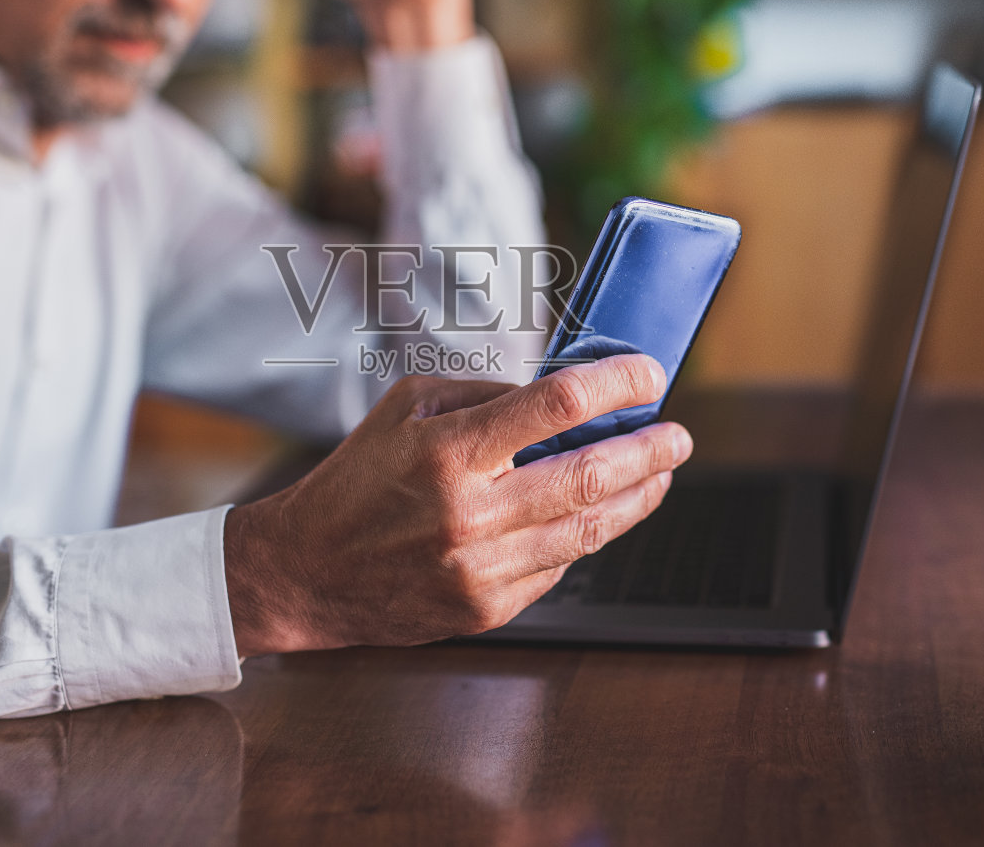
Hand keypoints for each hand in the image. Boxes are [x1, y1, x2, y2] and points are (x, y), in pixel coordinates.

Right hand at [223, 354, 693, 655]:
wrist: (306, 571)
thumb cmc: (357, 481)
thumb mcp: (406, 408)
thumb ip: (484, 396)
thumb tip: (558, 396)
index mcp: (448, 452)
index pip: (556, 406)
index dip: (616, 385)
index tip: (648, 374)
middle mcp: (471, 514)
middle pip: (589, 474)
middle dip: (648, 449)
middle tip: (677, 435)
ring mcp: (482, 569)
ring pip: (589, 529)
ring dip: (637, 497)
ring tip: (660, 474)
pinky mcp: (487, 608)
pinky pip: (559, 566)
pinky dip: (586, 535)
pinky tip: (597, 514)